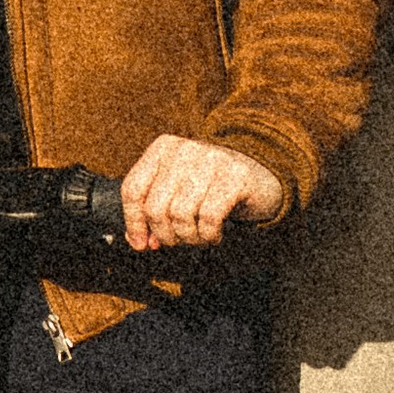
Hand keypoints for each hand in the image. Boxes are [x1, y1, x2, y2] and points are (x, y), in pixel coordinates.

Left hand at [120, 132, 286, 253]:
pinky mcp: (235, 176)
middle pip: (155, 207)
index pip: (132, 189)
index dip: (134, 223)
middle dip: (165, 235)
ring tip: (200, 236)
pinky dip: (209, 235)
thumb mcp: (177, 191)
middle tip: (179, 240)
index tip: (142, 244)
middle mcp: (184, 149)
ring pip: (181, 215)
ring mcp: (210, 160)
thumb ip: (154, 211)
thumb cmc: (211, 187)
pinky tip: (214, 233)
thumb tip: (139, 241)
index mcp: (163, 148)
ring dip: (189, 237)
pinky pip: (209, 218)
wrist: (261, 173)